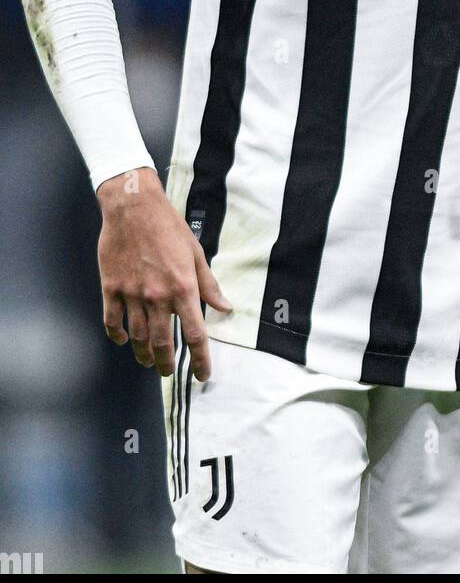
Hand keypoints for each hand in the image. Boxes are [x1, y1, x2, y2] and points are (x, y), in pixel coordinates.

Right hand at [97, 167, 231, 381]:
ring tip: (147, 360)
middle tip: (167, 373)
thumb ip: (209, 285)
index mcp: (184, 288)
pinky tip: (123, 339)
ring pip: (138, 337)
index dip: (200, 360)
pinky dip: (117, 335)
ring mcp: (132, 293)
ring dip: (143, 354)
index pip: (195, 334)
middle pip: (163, 343)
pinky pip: (112, 321)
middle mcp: (158, 296)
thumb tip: (225, 308)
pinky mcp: (111, 288)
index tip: (202, 376)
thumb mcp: (196, 253)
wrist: (134, 207)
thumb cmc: (169, 227)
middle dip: (166, 364)